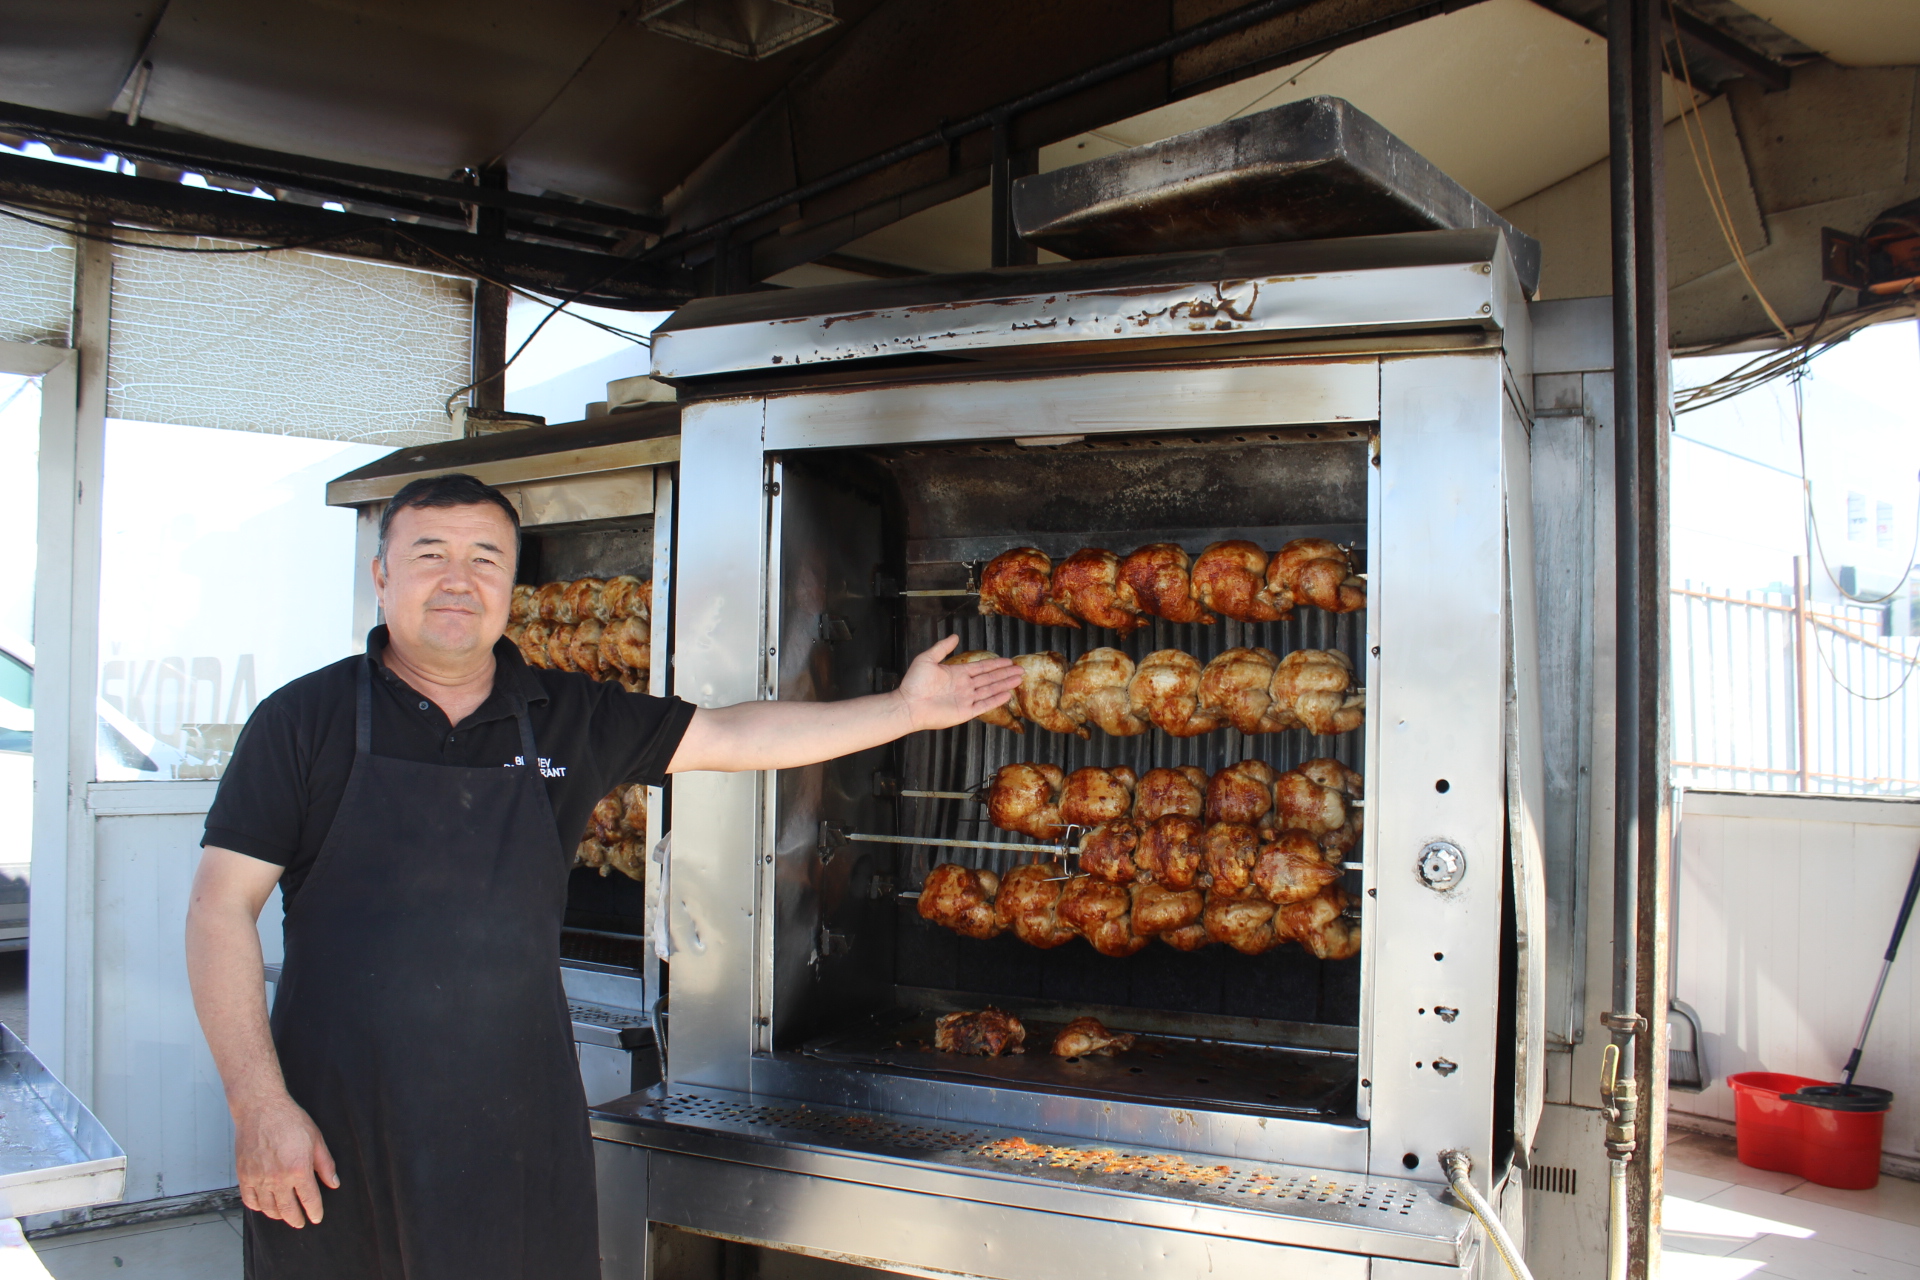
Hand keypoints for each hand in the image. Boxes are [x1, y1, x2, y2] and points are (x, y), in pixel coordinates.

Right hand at [235, 1093, 338, 1227]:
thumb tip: (334, 1183)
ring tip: (285, 1215)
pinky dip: (258, 1207)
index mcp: (299, 1169)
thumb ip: (325, 1164)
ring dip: (278, 1215)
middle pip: (288, 1209)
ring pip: (268, 1208)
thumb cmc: (290, 1121)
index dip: (314, 1212)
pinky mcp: (244, 1175)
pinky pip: (250, 1200)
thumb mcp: (316, 1139)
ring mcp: (258, 1178)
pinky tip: (265, 1206)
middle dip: (296, 1219)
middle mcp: (277, 1178)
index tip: (316, 1218)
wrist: (261, 1109)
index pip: (309, 1200)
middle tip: (300, 1222)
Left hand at [897, 636, 1022, 732]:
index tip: (1008, 661)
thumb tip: (955, 636)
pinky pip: (984, 705)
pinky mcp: (965, 712)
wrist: (908, 705)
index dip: (995, 664)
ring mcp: (965, 699)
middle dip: (1005, 674)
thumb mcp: (927, 659)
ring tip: (1018, 680)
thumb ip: (942, 648)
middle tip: (1020, 670)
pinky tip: (1007, 695)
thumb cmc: (914, 683)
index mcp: (957, 674)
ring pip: (990, 690)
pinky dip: (996, 700)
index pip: (981, 668)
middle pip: (990, 678)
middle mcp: (964, 686)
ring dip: (1004, 685)